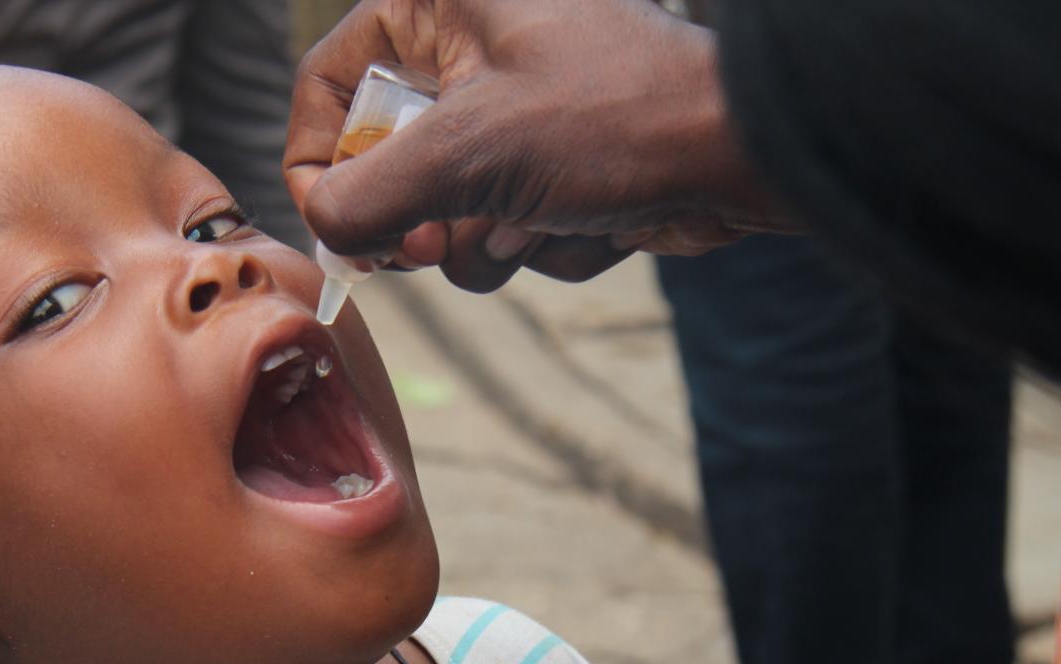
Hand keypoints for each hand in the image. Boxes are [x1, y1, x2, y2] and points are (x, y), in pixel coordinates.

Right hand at [284, 0, 789, 292]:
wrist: (741, 158)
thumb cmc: (614, 120)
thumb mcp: (469, 153)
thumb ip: (368, 196)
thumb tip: (325, 230)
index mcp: (442, 3)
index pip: (330, 80)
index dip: (319, 161)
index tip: (338, 226)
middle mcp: (474, 48)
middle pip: (386, 157)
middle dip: (422, 215)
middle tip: (436, 240)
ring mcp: (518, 113)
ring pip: (446, 208)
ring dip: (487, 239)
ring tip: (537, 222)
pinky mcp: (557, 168)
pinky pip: (507, 227)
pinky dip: (542, 243)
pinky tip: (591, 222)